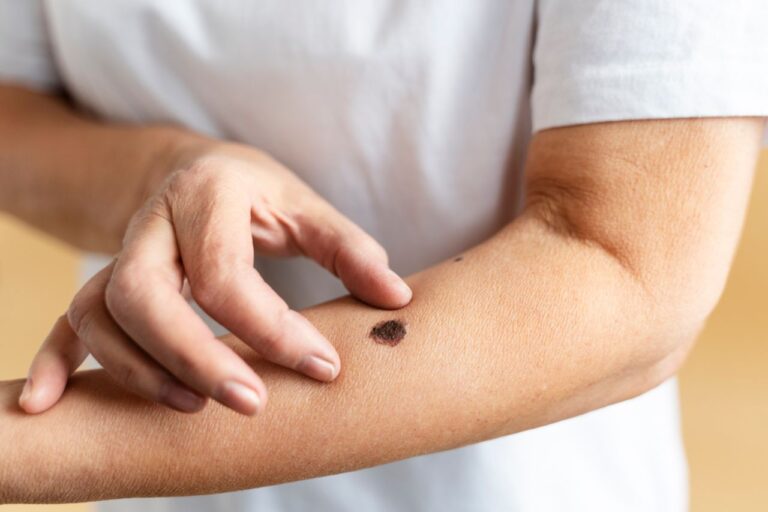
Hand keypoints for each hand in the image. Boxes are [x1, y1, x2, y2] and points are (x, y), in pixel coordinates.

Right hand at [18, 141, 411, 415]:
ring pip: (101, 313)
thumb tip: (397, 300)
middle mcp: (152, 222)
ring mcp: (119, 251)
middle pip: (145, 294)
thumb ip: (350, 249)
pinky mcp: (104, 279)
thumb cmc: (255, 193)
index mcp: (207, 194)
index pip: (226, 273)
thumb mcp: (306, 205)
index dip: (272, 328)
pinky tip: (50, 405)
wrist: (193, 169)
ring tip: (193, 407)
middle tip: (251, 402)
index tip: (323, 368)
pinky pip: (67, 320)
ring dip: (138, 369)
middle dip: (194, 355)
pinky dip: (57, 362)